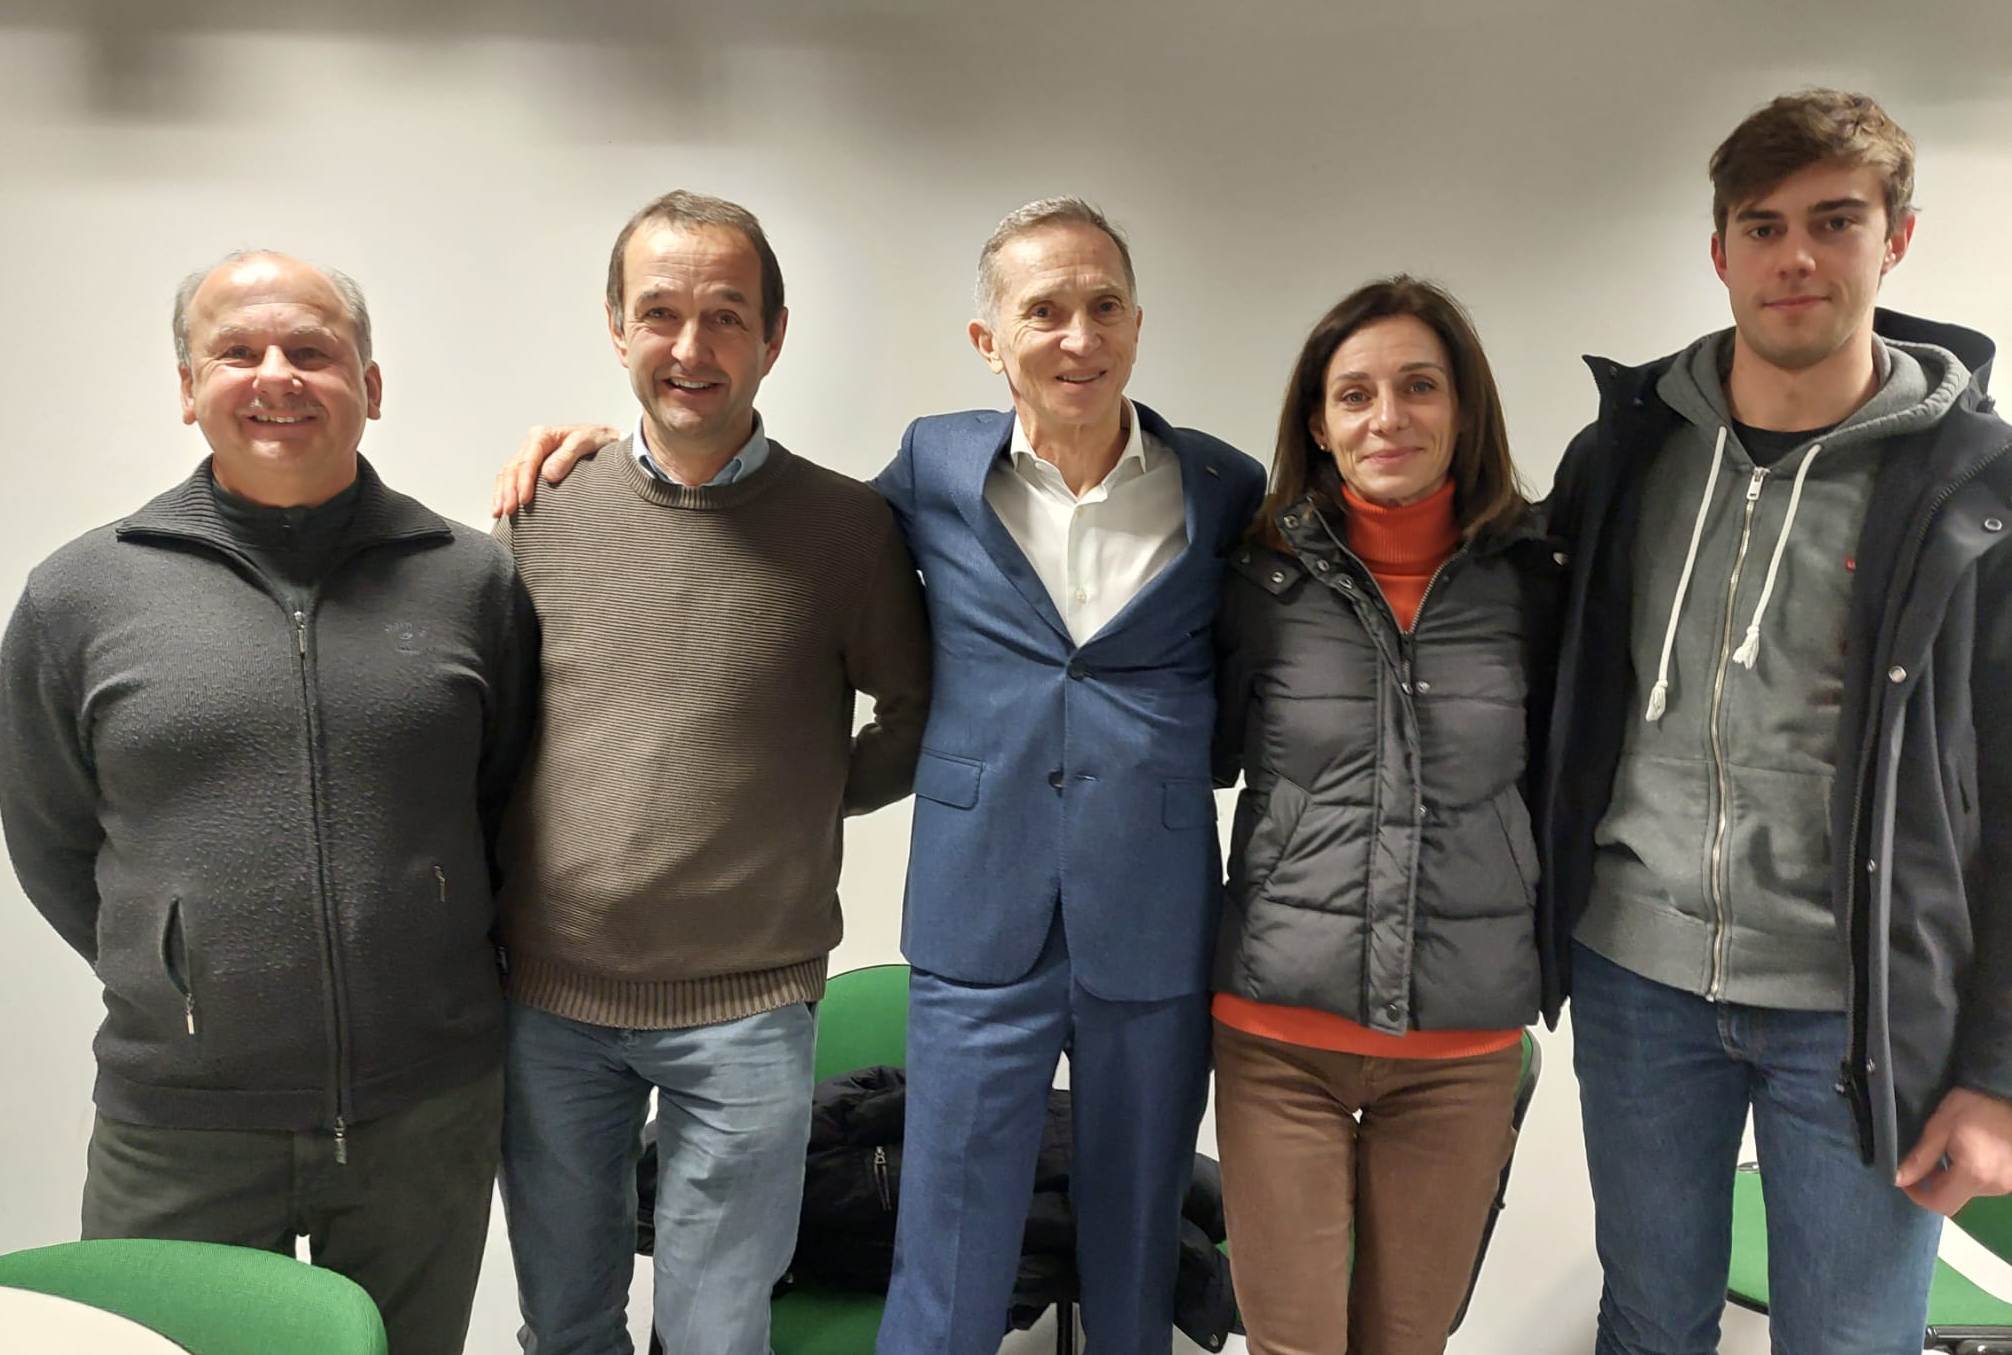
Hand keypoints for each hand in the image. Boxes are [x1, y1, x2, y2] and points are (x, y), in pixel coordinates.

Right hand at [490, 423, 621, 516]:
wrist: (603, 439)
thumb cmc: (596, 439)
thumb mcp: (586, 441)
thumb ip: (568, 456)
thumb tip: (548, 474)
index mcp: (543, 435)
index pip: (528, 461)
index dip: (524, 482)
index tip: (524, 500)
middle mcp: (532, 444)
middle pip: (513, 468)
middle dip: (509, 491)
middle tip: (508, 511)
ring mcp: (530, 454)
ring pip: (508, 474)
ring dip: (502, 494)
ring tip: (499, 513)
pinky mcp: (531, 466)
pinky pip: (512, 478)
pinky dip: (504, 492)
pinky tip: (501, 506)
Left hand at [1895, 1086, 2011, 1214]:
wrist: (2008, 1094)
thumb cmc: (1974, 1106)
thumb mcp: (1940, 1127)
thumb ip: (1920, 1157)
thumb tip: (1898, 1180)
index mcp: (1973, 1175)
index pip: (1941, 1204)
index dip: (1918, 1197)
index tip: (1905, 1181)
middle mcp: (1993, 1187)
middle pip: (1955, 1198)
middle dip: (1934, 1185)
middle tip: (1925, 1162)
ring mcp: (2007, 1184)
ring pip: (1969, 1192)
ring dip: (1953, 1179)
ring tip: (1947, 1154)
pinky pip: (1985, 1184)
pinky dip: (1970, 1175)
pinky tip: (1967, 1154)